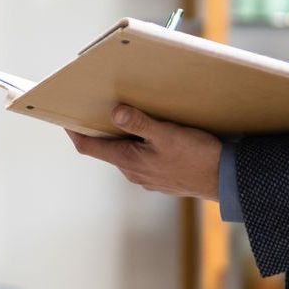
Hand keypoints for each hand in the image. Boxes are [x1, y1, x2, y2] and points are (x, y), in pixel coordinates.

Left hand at [66, 105, 221, 200]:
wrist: (225, 180)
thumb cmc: (197, 157)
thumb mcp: (167, 134)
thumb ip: (139, 123)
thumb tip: (115, 113)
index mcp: (129, 161)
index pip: (89, 147)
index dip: (74, 132)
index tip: (64, 117)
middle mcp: (134, 173)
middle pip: (108, 149)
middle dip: (102, 130)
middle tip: (101, 108)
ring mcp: (148, 178)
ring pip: (128, 155)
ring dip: (125, 138)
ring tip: (133, 118)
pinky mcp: (163, 179)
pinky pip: (144, 160)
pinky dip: (142, 147)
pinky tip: (157, 136)